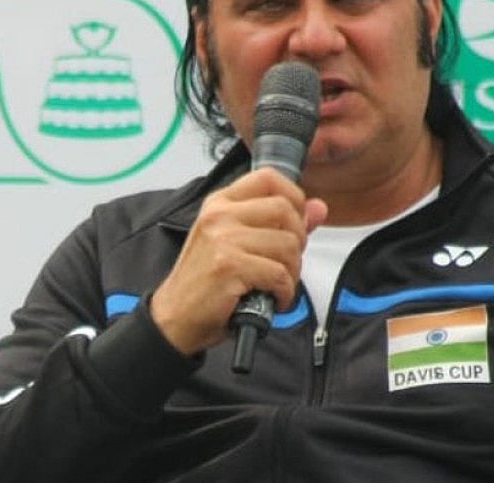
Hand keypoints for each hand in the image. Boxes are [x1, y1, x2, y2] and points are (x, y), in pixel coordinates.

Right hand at [149, 167, 327, 355]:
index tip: (295, 221)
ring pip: (288, 245)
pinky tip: (272, 299)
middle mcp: (220, 215)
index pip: (267, 178)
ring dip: (292, 272)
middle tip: (285, 262)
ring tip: (276, 284)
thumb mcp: (236, 243)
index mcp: (220, 203)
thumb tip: (318, 208)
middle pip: (284, 210)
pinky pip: (280, 274)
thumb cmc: (205, 281)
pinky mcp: (230, 266)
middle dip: (297, 240)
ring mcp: (223, 239)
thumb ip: (278, 223)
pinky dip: (284, 292)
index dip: (293, 196)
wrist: (175, 316)